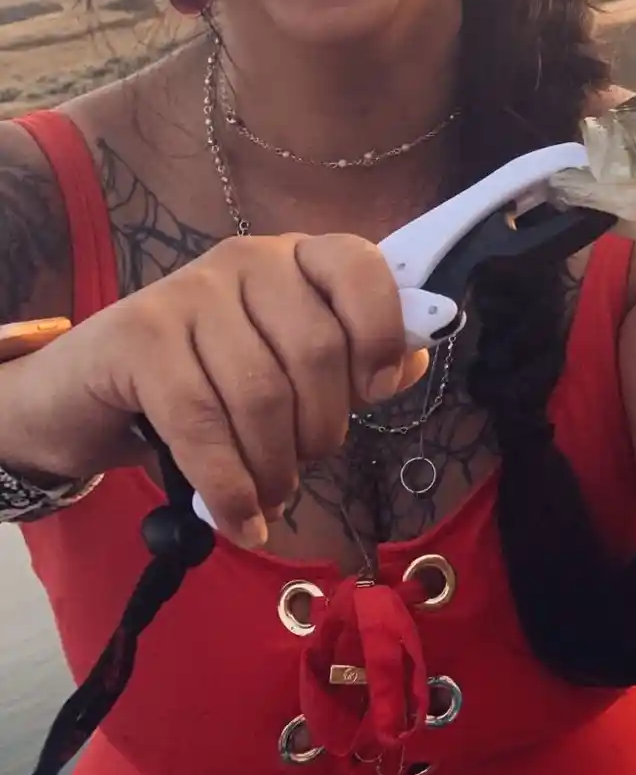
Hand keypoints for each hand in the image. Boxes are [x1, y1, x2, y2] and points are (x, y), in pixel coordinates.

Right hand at [6, 233, 422, 546]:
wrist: (86, 392)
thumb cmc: (211, 379)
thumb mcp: (289, 366)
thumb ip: (355, 362)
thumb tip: (409, 364)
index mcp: (298, 258)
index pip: (361, 267)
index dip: (382, 330)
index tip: (379, 389)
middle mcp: (249, 260)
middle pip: (315, 350)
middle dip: (321, 427)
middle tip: (305, 464)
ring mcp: (190, 291)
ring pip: (261, 394)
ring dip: (275, 467)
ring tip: (270, 496)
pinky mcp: (140, 336)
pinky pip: (202, 422)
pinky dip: (229, 484)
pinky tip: (240, 517)